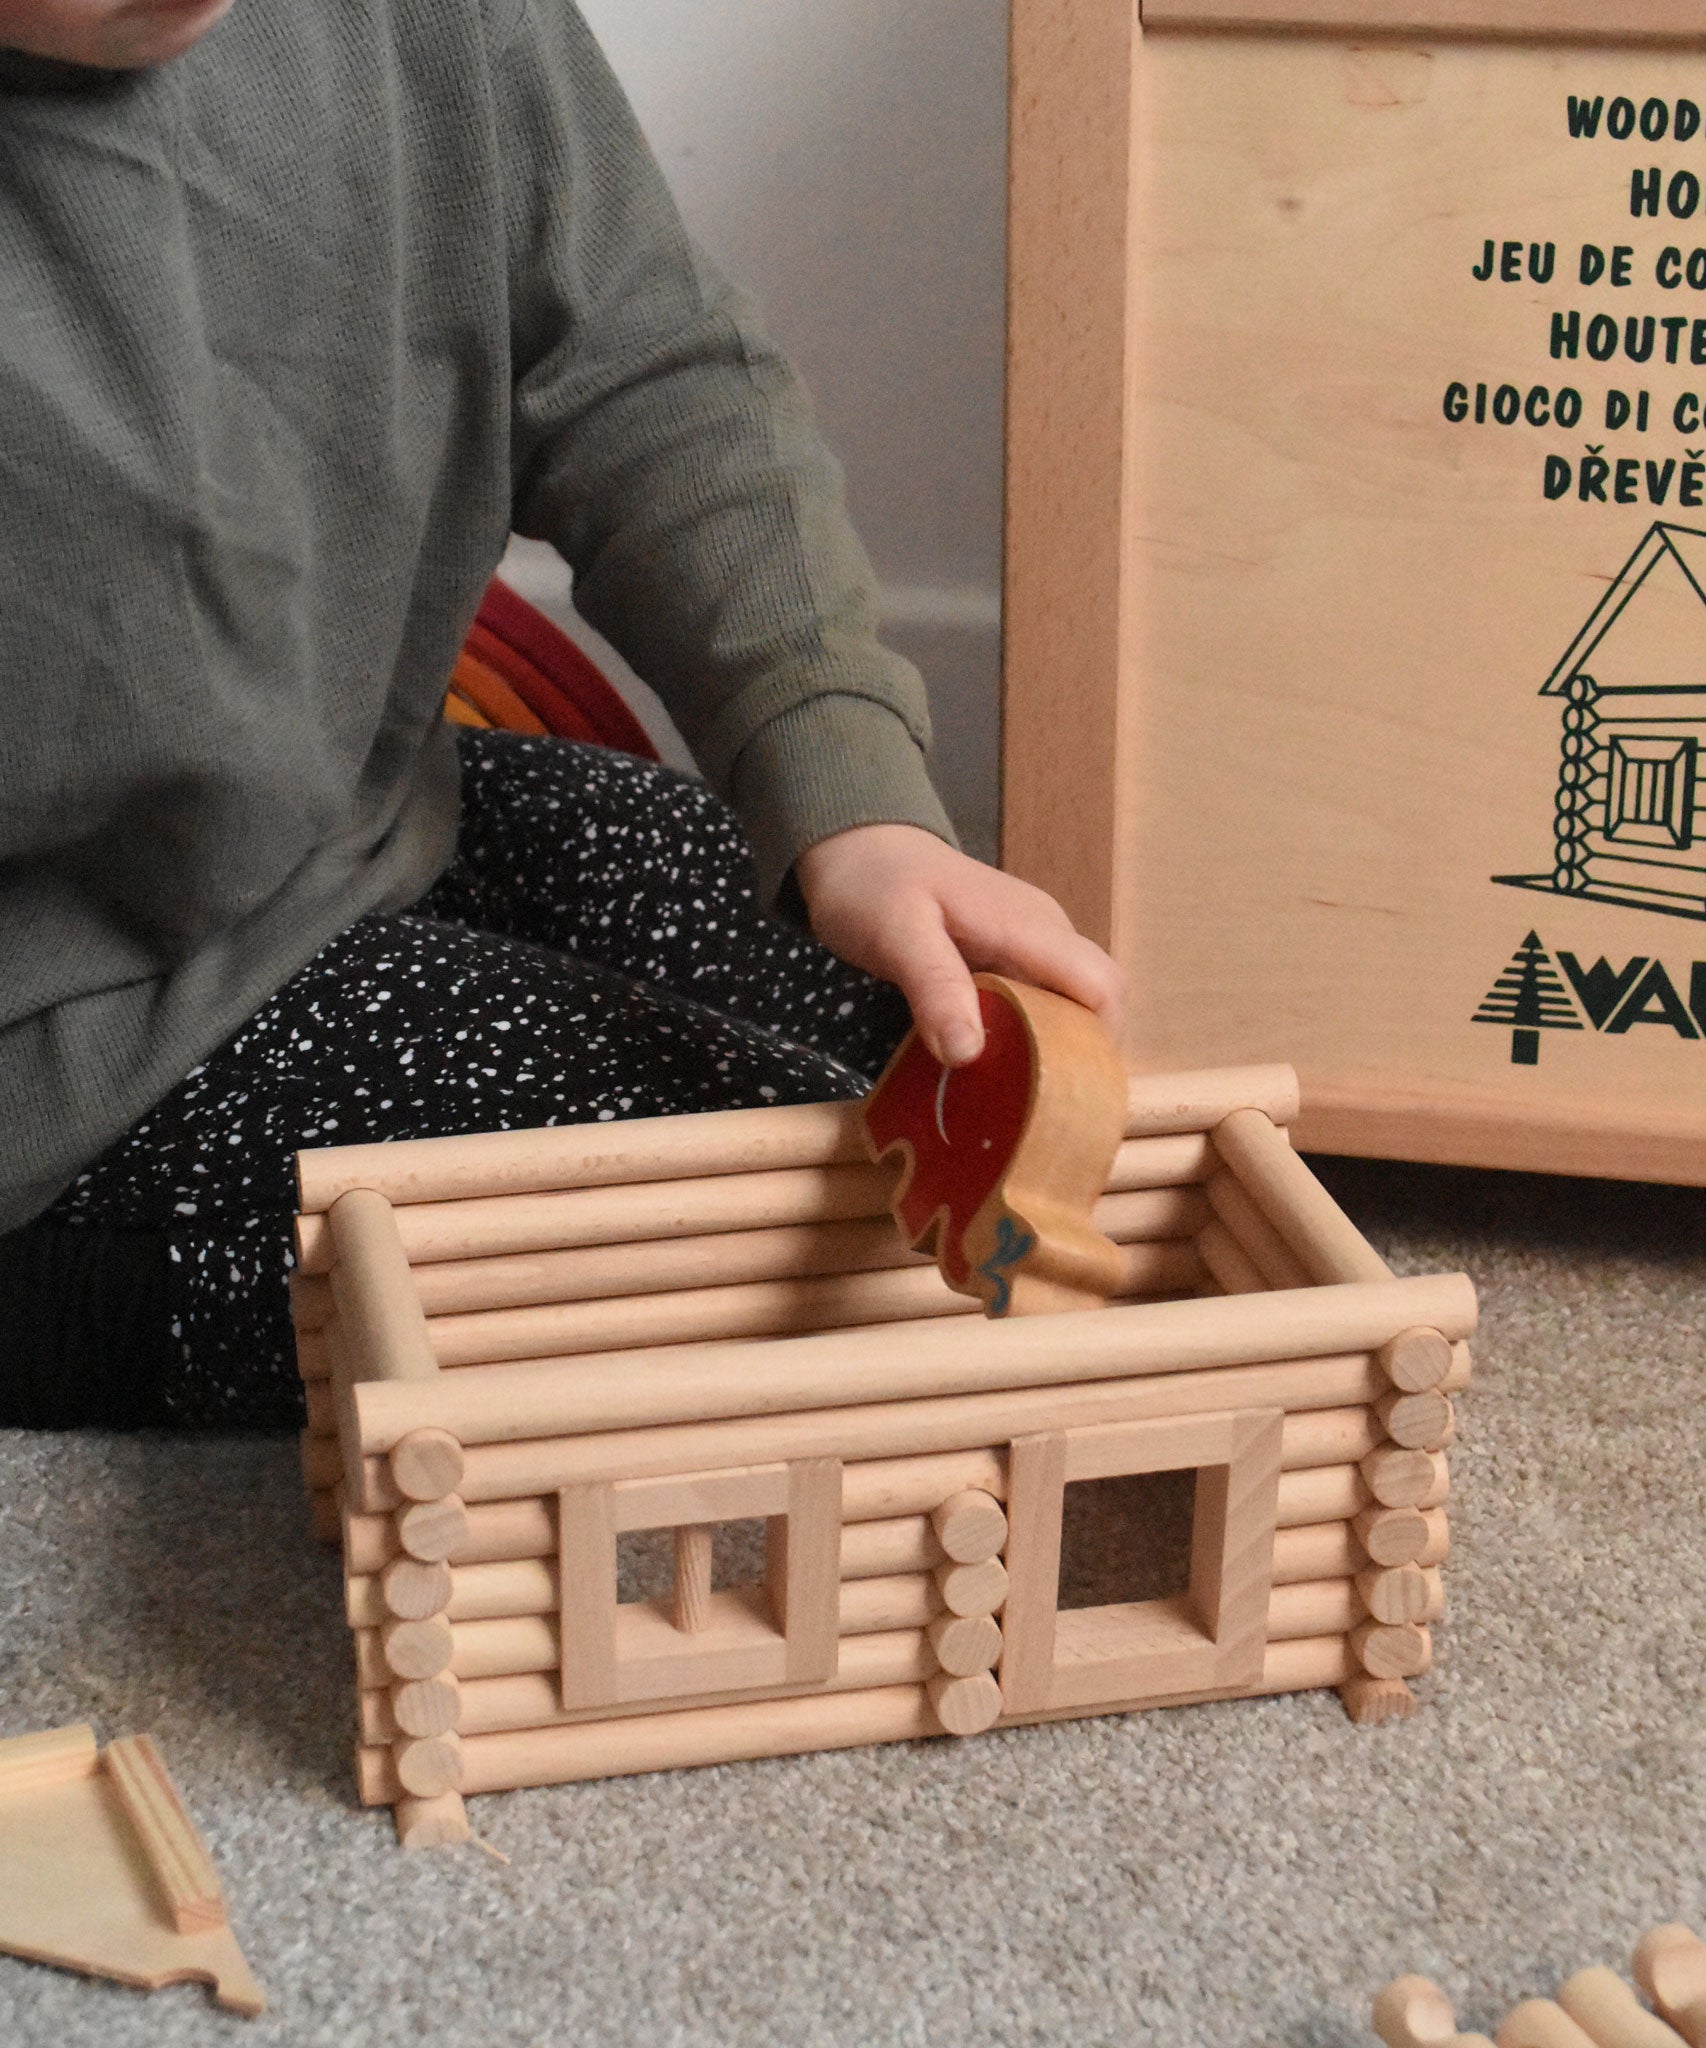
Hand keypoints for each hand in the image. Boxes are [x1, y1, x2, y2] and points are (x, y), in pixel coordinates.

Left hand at [794, 823, 1122, 1066]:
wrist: (855, 844)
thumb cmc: (872, 885)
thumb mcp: (894, 935)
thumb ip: (934, 988)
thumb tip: (969, 1053)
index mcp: (1029, 926)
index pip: (1102, 987)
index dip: (1097, 1044)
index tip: (1059, 1093)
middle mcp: (1043, 932)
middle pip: (1095, 1001)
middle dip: (1077, 1055)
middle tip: (1031, 1106)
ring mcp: (1029, 942)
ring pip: (1068, 1003)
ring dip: (1050, 1048)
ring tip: (1009, 1094)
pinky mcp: (1009, 953)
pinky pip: (1038, 998)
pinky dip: (1026, 1033)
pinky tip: (991, 1063)